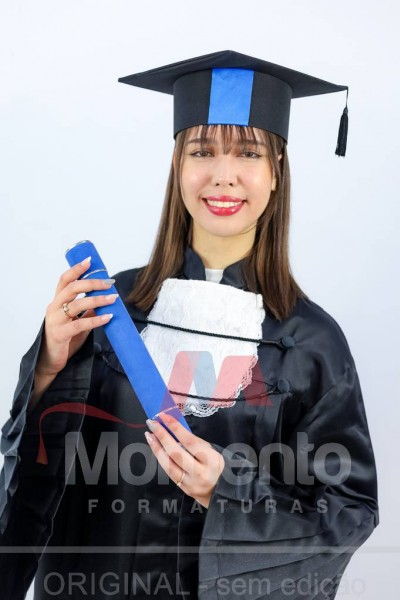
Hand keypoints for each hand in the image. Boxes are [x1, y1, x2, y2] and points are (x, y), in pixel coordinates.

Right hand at [36, 257, 117, 376]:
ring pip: (77, 304)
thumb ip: (87, 311)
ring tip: (113, 298)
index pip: (65, 280)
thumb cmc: (65, 339)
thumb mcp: (77, 321)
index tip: (90, 261)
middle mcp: (54, 308)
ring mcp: (55, 321)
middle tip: (109, 282)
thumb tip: (105, 299)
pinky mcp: (60, 334)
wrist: (50, 361)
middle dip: (92, 282)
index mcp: (57, 302)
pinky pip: (80, 324)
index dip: (76, 269)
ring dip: (97, 299)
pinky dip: (96, 320)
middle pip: (72, 288)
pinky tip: (108, 317)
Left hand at [145, 413, 224, 508]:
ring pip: (168, 465)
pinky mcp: (183, 489)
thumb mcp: (213, 451)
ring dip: (156, 448)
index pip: (190, 441)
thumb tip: (175, 429)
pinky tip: (156, 449)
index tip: (164, 416)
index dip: (175, 428)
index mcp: (211, 459)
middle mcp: (200, 472)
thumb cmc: (219, 467)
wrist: (224, 493)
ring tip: (149, 435)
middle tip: (152, 423)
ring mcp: (190, 483)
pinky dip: (161, 458)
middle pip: (176, 453)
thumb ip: (195, 443)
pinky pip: (169, 472)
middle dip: (162, 436)